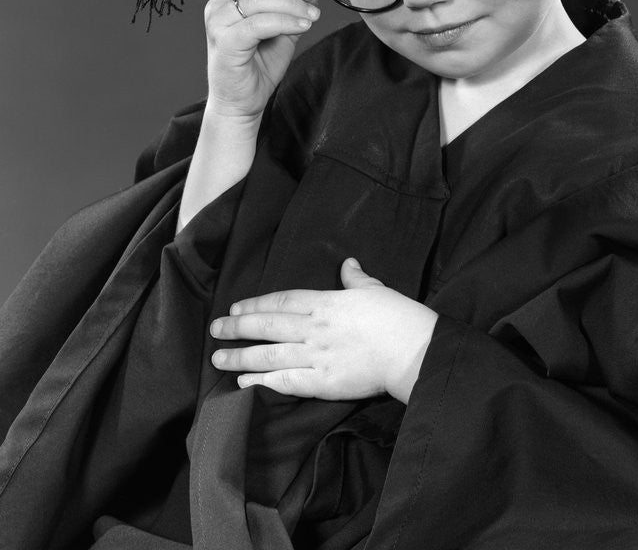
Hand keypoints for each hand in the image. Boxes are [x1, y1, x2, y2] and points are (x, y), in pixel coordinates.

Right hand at [203, 0, 321, 120]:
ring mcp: (218, 23)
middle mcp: (218, 5)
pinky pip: (258, 24)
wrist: (242, 102)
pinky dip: (284, 21)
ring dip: (292, 4)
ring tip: (312, 16)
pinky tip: (302, 27)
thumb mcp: (283, 30)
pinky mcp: (224, 43)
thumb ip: (293, 9)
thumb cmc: (258, 66)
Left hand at [209, 259, 438, 403]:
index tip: (236, 307)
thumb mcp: (374, 289)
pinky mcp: (322, 383)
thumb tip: (348, 263)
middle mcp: (313, 328)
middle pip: (267, 325)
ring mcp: (315, 356)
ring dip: (241, 356)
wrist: (411, 349)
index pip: (281, 301)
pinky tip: (244, 382)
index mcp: (325, 303)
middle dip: (238, 327)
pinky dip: (262, 382)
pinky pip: (285, 382)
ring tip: (218, 358)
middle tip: (215, 329)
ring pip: (269, 354)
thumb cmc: (396, 315)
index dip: (255, 304)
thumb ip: (356, 278)